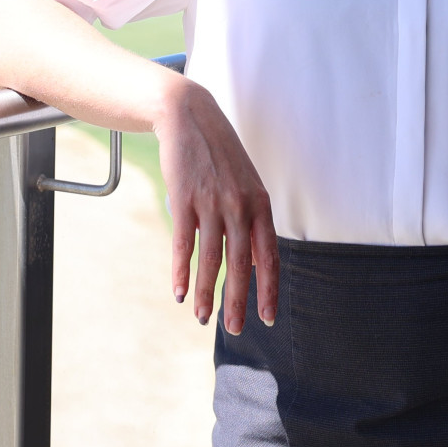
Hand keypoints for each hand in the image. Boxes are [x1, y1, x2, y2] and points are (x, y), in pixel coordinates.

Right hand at [155, 80, 277, 334]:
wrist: (190, 116)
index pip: (269, 256)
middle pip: (240, 264)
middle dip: (236, 302)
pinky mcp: (183, 199)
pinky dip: (180, 271)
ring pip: (210, 259)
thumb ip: (252, 219)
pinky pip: (183, 244)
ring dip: (205, 293)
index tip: (267, 319)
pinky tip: (179, 292)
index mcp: (260, 204)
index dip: (268, 290)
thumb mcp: (246, 182)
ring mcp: (211, 203)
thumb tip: (255, 260)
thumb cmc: (220, 154)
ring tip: (202, 318)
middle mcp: (239, 206)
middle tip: (233, 330)